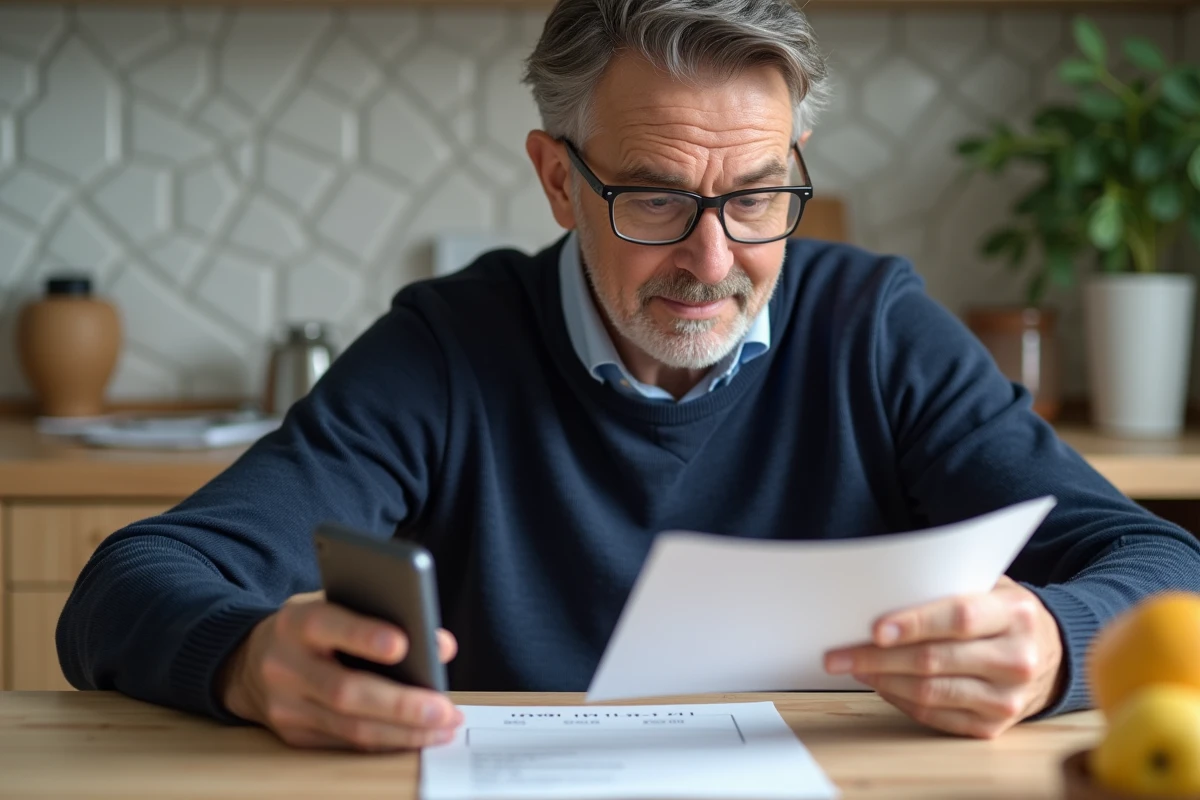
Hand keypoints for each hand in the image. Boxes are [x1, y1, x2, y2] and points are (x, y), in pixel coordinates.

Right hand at [219, 590, 461, 750]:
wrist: (248, 662)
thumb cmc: (309, 629)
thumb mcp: (337, 605)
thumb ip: (384, 615)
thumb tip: (440, 646)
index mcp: (296, 622)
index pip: (328, 626)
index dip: (364, 635)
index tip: (404, 643)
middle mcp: (285, 665)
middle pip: (344, 691)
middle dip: (400, 704)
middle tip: (442, 708)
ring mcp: (285, 706)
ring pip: (350, 727)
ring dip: (403, 732)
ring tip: (443, 726)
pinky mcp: (293, 736)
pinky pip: (347, 744)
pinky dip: (387, 742)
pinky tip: (418, 736)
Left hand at [823, 576, 1064, 738]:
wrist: (1049, 654)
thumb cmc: (1002, 613)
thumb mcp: (988, 587)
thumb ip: (947, 587)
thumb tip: (882, 593)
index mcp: (1015, 614)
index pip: (959, 618)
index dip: (915, 624)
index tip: (875, 629)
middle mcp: (1016, 659)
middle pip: (935, 660)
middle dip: (878, 657)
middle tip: (837, 655)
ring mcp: (1008, 698)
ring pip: (931, 692)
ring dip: (882, 680)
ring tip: (852, 667)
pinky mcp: (994, 726)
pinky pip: (935, 716)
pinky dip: (900, 700)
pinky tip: (880, 684)